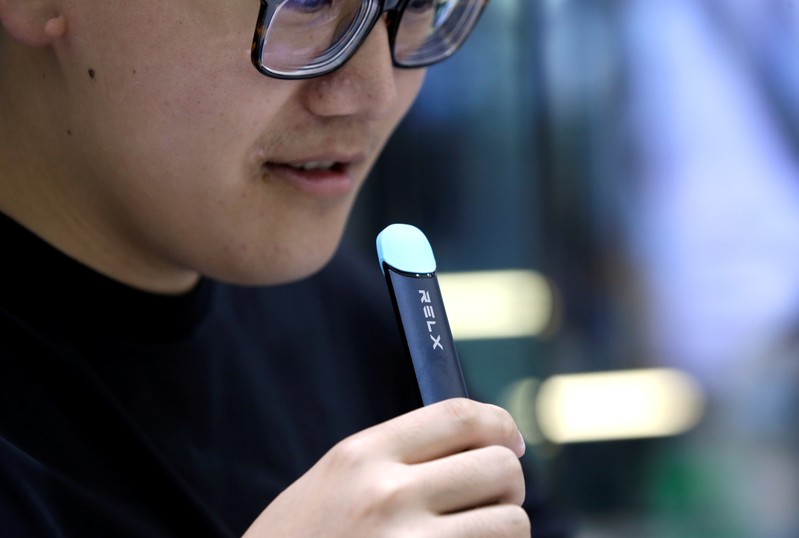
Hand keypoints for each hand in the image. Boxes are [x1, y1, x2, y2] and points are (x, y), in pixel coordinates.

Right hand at [243, 398, 529, 537]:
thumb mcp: (333, 482)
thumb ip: (394, 458)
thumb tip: (474, 443)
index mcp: (363, 456)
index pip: (459, 417)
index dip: (500, 424)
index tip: (510, 440)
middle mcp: (388, 495)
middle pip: (499, 468)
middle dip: (506, 484)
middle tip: (491, 500)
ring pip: (511, 522)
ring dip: (503, 530)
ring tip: (473, 536)